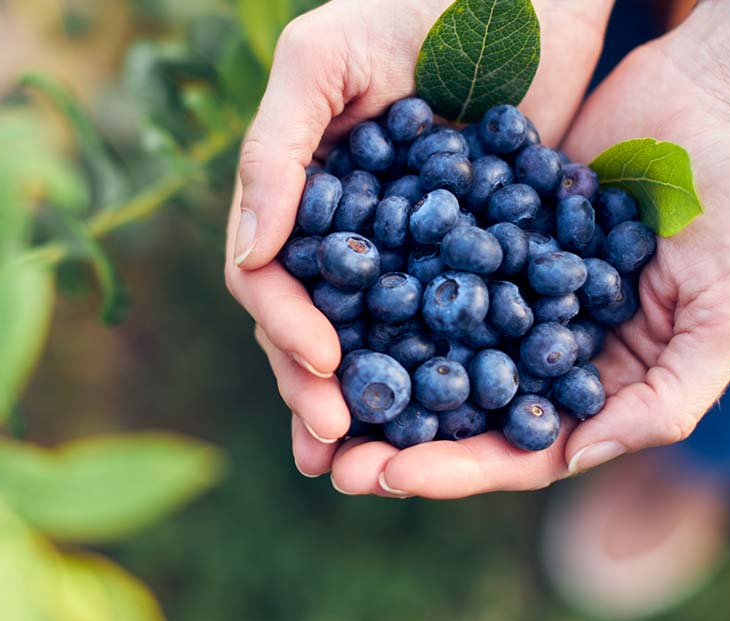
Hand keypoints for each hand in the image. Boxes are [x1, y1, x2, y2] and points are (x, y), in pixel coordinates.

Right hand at [225, 0, 617, 483]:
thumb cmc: (414, 1)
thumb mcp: (324, 58)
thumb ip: (276, 151)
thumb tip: (251, 258)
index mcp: (298, 195)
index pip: (268, 278)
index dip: (284, 328)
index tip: (321, 365)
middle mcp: (345, 231)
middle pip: (315, 326)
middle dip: (316, 389)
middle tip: (334, 448)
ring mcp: (408, 249)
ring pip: (377, 341)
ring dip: (371, 405)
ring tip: (375, 465)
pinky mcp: (477, 256)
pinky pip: (453, 325)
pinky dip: (447, 374)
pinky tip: (456, 422)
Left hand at [363, 0, 729, 497]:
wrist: (718, 94)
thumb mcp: (729, 315)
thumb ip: (666, 399)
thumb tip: (575, 457)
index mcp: (597, 383)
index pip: (519, 446)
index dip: (457, 468)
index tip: (389, 476)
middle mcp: (545, 345)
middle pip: (462, 409)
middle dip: (397, 438)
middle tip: (328, 458)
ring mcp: (511, 288)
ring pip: (433, 346)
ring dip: (377, 375)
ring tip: (313, 394)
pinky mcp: (486, 232)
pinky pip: (427, 268)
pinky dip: (384, 291)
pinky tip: (332, 304)